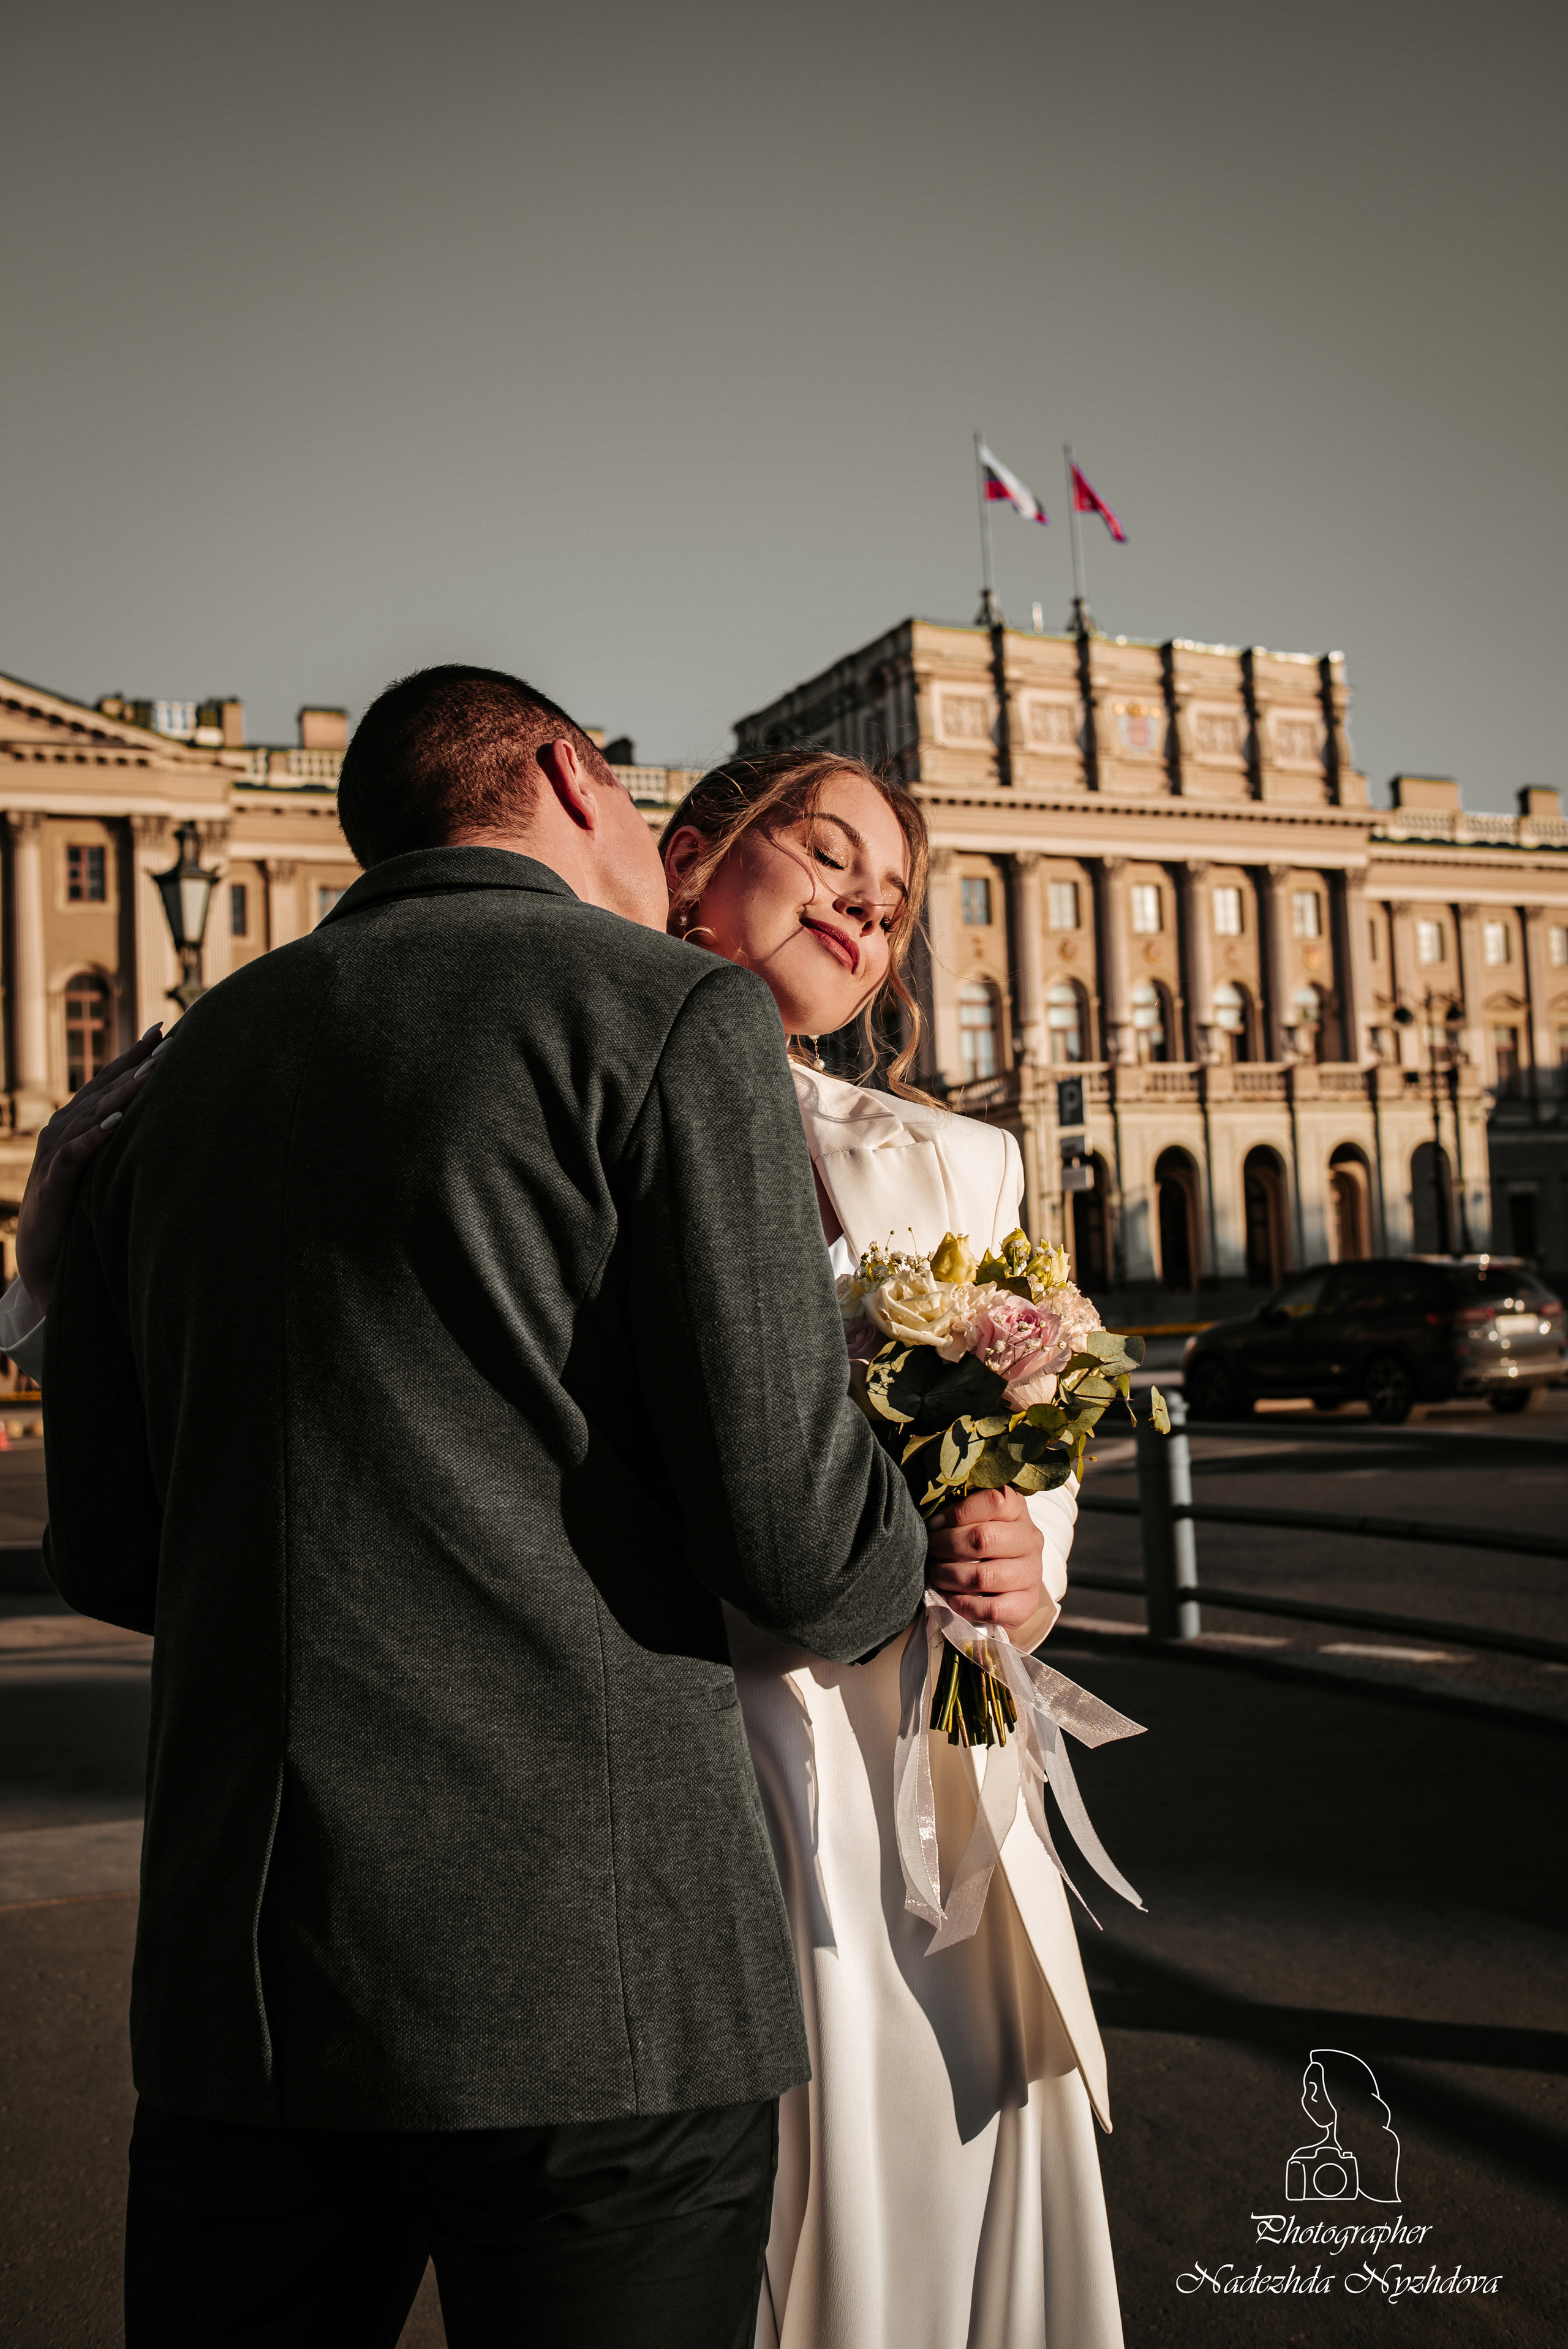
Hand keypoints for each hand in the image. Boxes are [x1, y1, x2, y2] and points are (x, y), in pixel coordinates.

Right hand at [15, 1027, 163, 1318]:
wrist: (45, 1259)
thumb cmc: (80, 1210)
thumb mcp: (106, 1170)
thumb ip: (125, 1143)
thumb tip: (166, 1122)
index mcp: (77, 1123)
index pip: (109, 1082)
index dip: (133, 1055)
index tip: (162, 1029)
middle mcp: (63, 1130)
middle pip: (103, 1090)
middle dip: (135, 1065)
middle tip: (168, 1042)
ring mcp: (55, 1154)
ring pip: (91, 1115)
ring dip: (121, 1093)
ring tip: (151, 1073)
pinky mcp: (53, 1183)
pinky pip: (74, 1155)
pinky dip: (94, 1137)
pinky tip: (117, 1124)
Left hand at [925, 1486, 1045, 1632]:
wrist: (1007, 1582)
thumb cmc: (983, 1543)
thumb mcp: (975, 1519)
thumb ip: (959, 1514)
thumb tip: (933, 1525)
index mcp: (1018, 1510)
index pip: (994, 1501)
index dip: (958, 1512)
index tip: (935, 1524)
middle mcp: (1030, 1539)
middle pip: (983, 1538)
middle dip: (946, 1545)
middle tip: (929, 1550)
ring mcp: (1032, 1572)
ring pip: (983, 1576)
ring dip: (949, 1576)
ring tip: (934, 1574)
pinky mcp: (1027, 1603)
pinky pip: (991, 1609)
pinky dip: (962, 1604)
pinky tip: (949, 1597)